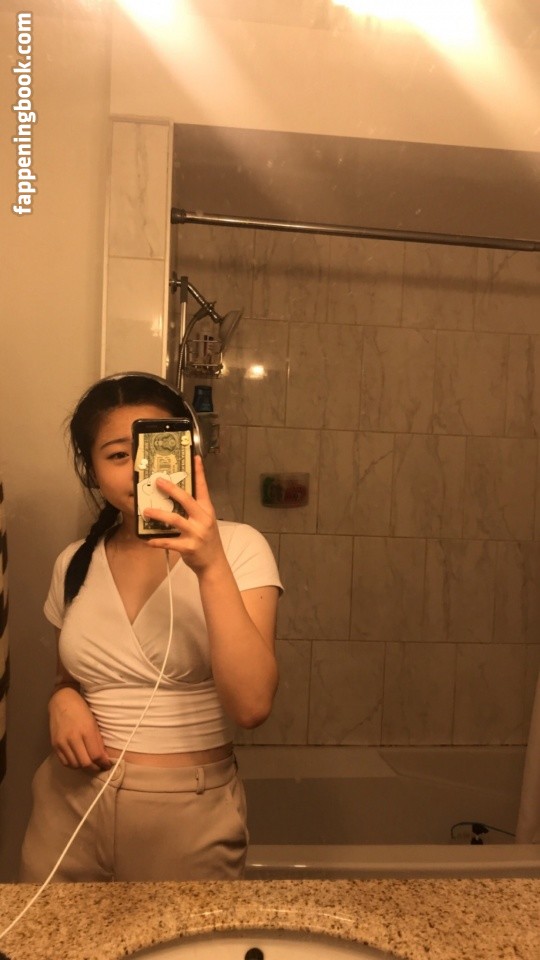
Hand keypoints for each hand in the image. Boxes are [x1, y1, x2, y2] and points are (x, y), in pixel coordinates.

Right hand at [49, 687, 111, 770]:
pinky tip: (78, 761)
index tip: (107, 765)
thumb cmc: (82, 710)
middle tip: (99, 766)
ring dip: (84, 767)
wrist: (62, 702)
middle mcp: (73, 738)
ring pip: (75, 765)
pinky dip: (73, 765)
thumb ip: (98, 742)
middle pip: (85, 763)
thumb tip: (104, 759)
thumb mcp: (94, 723)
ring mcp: (62, 742)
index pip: (95, 755)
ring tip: (89, 763)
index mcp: (86, 730)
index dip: (103, 763)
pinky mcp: (54, 745)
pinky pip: (64, 762)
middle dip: (94, 768)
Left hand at [144, 456, 227, 574]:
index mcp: (207, 510)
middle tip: (157, 481)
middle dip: (171, 489)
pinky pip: (169, 542)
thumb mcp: (205, 522)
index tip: (195, 457)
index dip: (199, 472)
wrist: (214, 563)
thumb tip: (175, 497)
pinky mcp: (189, 547)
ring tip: (145, 511)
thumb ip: (194, 510)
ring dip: (158, 514)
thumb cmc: (207, 540)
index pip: (203, 488)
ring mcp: (196, 533)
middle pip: (186, 500)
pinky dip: (157, 541)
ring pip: (174, 520)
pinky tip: (147, 540)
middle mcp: (203, 519)